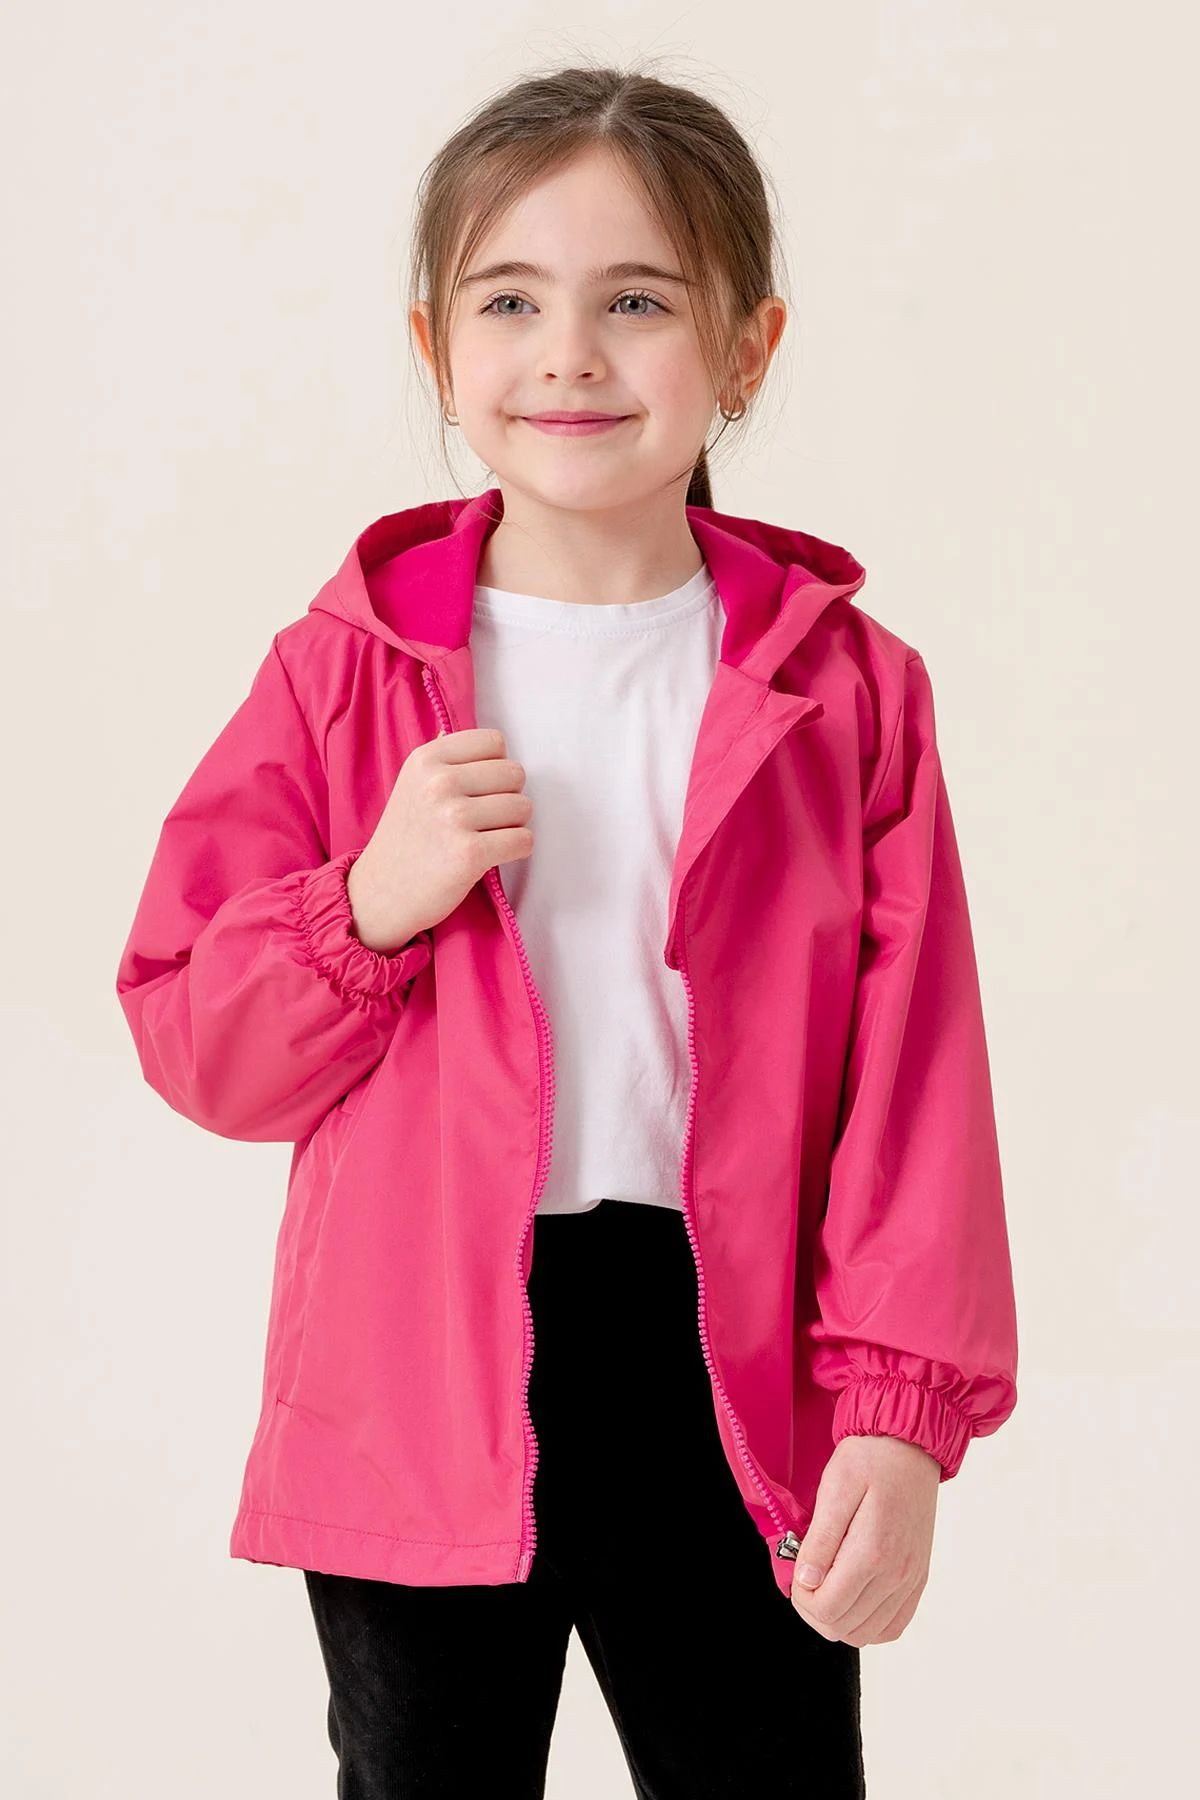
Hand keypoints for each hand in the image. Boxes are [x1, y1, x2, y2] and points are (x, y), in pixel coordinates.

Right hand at [348, 727, 532, 952]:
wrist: (381, 894)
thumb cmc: (406, 839)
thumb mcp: (412, 785)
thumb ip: (445, 758)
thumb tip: (469, 735)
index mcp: (426, 760)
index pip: (495, 742)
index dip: (496, 767)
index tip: (479, 790)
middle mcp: (438, 783)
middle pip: (515, 773)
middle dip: (508, 797)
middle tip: (483, 819)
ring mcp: (453, 817)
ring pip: (524, 807)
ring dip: (513, 826)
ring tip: (484, 837)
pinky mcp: (469, 853)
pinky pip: (524, 840)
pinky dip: (516, 850)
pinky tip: (491, 856)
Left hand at [788, 1435, 940, 1645]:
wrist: (910, 1446)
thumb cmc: (870, 1460)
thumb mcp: (835, 1488)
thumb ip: (821, 1539)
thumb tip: (807, 1582)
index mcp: (873, 1552)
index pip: (827, 1608)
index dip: (801, 1599)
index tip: (797, 1573)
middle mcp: (897, 1574)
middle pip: (844, 1627)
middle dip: (814, 1610)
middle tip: (806, 1579)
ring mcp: (910, 1580)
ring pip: (866, 1633)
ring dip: (838, 1619)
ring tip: (826, 1586)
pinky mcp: (918, 1579)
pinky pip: (892, 1626)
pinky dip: (868, 1623)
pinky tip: (852, 1599)